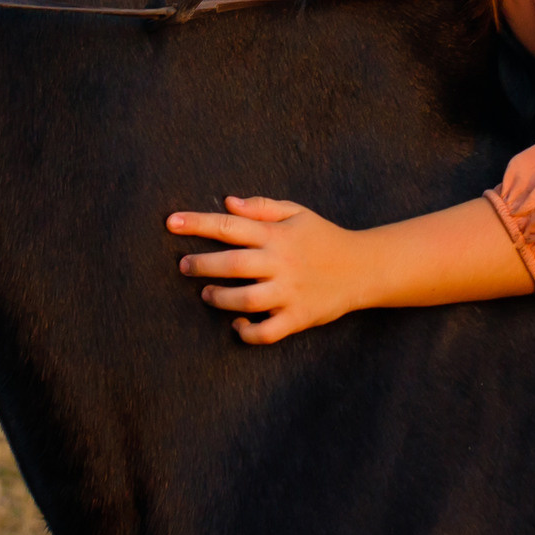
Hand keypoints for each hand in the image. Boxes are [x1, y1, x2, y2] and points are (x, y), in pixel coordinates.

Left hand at [169, 195, 368, 344]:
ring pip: (245, 299)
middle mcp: (282, 263)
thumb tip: (227, 202)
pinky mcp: (298, 317)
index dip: (197, 223)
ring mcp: (290, 292)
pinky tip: (237, 325)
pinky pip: (267, 332)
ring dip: (219, 298)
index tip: (170, 222)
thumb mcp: (297, 213)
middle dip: (201, 265)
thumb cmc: (323, 237)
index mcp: (278, 235)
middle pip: (232, 264)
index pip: (230, 225)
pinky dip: (248, 332)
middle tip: (184, 266)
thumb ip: (262, 208)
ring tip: (207, 295)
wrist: (364, 268)